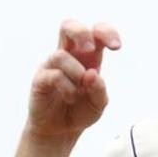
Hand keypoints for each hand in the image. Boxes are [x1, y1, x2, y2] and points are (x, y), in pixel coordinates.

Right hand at [28, 20, 120, 139]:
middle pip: (68, 25)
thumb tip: (91, 74)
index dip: (106, 32)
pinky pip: (53, 75)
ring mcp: (51, 66)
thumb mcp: (98, 104)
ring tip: (79, 92)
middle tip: (90, 49)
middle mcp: (69, 56)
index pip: (95, 33)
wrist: (60, 130)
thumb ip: (99, 90)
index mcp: (88, 57)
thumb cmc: (80, 111)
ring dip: (76, 72)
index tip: (116, 47)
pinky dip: (67, 87)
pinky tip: (71, 98)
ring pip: (61, 55)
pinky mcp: (40, 79)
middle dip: (81, 32)